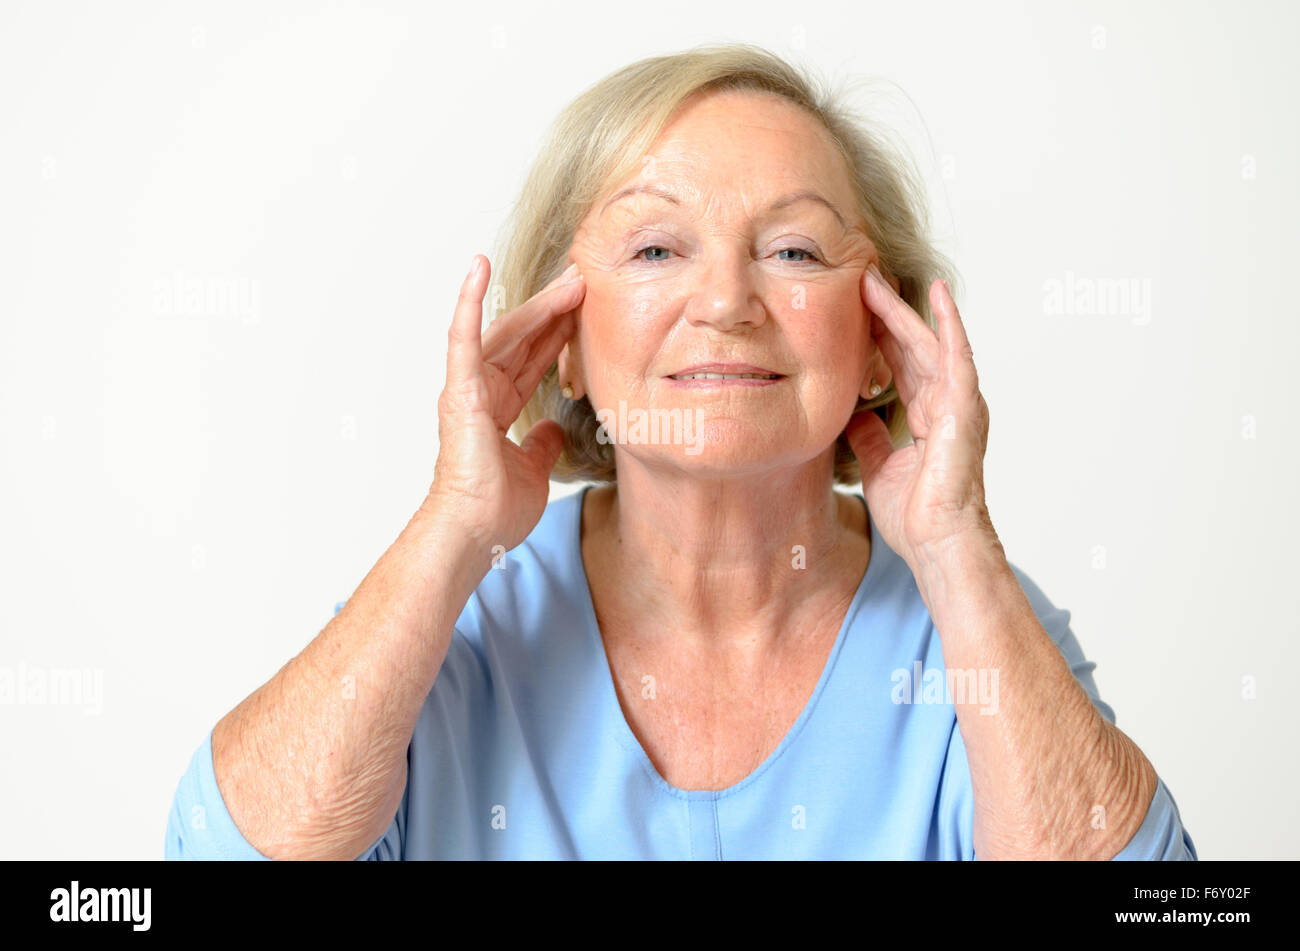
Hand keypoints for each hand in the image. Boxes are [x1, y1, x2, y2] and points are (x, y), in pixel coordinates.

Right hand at [423, 254, 584, 550]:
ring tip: (570, 277)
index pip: (533, 359)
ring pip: (507, 332)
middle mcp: (480, 391)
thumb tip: (554, 428)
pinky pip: (462, 337)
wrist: (473, 532)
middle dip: (556, 308)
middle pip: (524, 338)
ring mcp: (467, 387)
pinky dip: (468, 300)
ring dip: (538, 303)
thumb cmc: (494, 510)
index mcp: (496, 407)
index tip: (585, 307)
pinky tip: (478, 266)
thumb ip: (541, 443)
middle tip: (585, 278)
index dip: (558, 332)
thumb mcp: (533, 469)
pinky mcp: (459, 389)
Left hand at [845, 263, 995, 570]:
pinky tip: (938, 296)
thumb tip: (853, 415)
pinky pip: (958, 358)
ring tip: (879, 278)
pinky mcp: (966, 409)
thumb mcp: (878, 467)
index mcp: (926, 416)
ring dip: (904, 310)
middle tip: (858, 277)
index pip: (898, 363)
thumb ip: (868, 437)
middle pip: (910, 346)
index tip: (851, 306)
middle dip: (884, 312)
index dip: (876, 334)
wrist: (937, 545)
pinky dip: (949, 326)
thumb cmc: (916, 516)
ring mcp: (958, 403)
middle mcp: (944, 403)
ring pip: (928, 344)